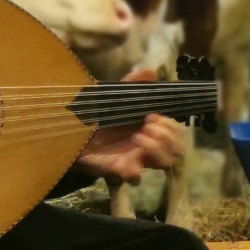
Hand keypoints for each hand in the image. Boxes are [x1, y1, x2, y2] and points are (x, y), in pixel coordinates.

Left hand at [76, 68, 186, 185]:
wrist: (72, 130)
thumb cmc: (97, 115)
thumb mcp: (115, 96)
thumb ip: (133, 85)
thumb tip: (152, 71)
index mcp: (150, 129)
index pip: (177, 132)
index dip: (170, 125)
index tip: (152, 115)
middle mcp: (148, 145)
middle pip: (177, 149)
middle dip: (166, 135)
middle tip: (146, 125)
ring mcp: (137, 159)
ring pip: (166, 162)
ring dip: (157, 148)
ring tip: (138, 138)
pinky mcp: (122, 170)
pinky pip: (136, 178)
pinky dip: (135, 171)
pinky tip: (128, 162)